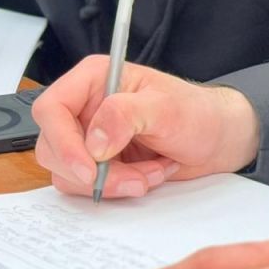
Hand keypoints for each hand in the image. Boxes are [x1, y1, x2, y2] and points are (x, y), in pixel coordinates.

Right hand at [32, 57, 259, 198]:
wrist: (216, 139)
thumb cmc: (196, 112)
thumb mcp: (166, 107)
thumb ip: (125, 115)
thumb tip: (93, 141)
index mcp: (94, 79)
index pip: (52, 108)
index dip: (62, 141)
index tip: (89, 168)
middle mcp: (86, 108)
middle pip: (53, 146)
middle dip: (92, 171)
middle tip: (131, 177)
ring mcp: (90, 138)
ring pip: (69, 172)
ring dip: (111, 182)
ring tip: (148, 173)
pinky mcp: (99, 164)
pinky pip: (88, 186)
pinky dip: (118, 188)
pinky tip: (147, 176)